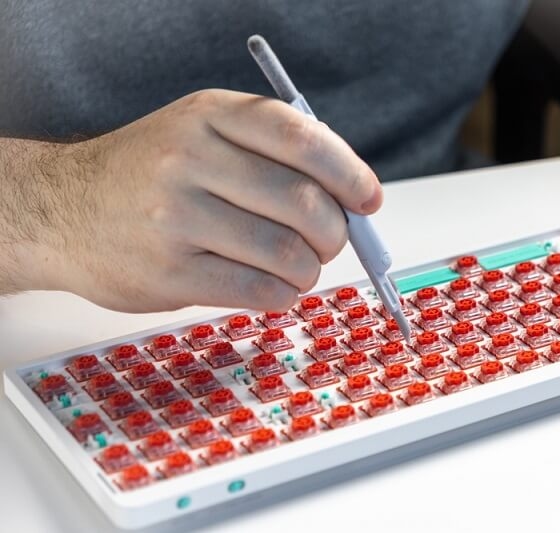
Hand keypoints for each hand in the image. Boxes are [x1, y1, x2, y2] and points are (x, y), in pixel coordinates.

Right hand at [30, 89, 381, 311]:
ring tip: (300, 266)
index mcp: (210, 117)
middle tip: (332, 240)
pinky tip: (275, 287)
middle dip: (335, 231)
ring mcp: (175, 218)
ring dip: (309, 268)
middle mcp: (190, 161)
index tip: (368, 199)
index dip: (348, 172)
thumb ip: (271, 153)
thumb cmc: (149, 173)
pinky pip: (256, 289)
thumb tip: (351, 198)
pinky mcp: (168, 271)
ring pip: (286, 253)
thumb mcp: (202, 133)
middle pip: (302, 202)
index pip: (300, 138)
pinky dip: (282, 294)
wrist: (63, 210)